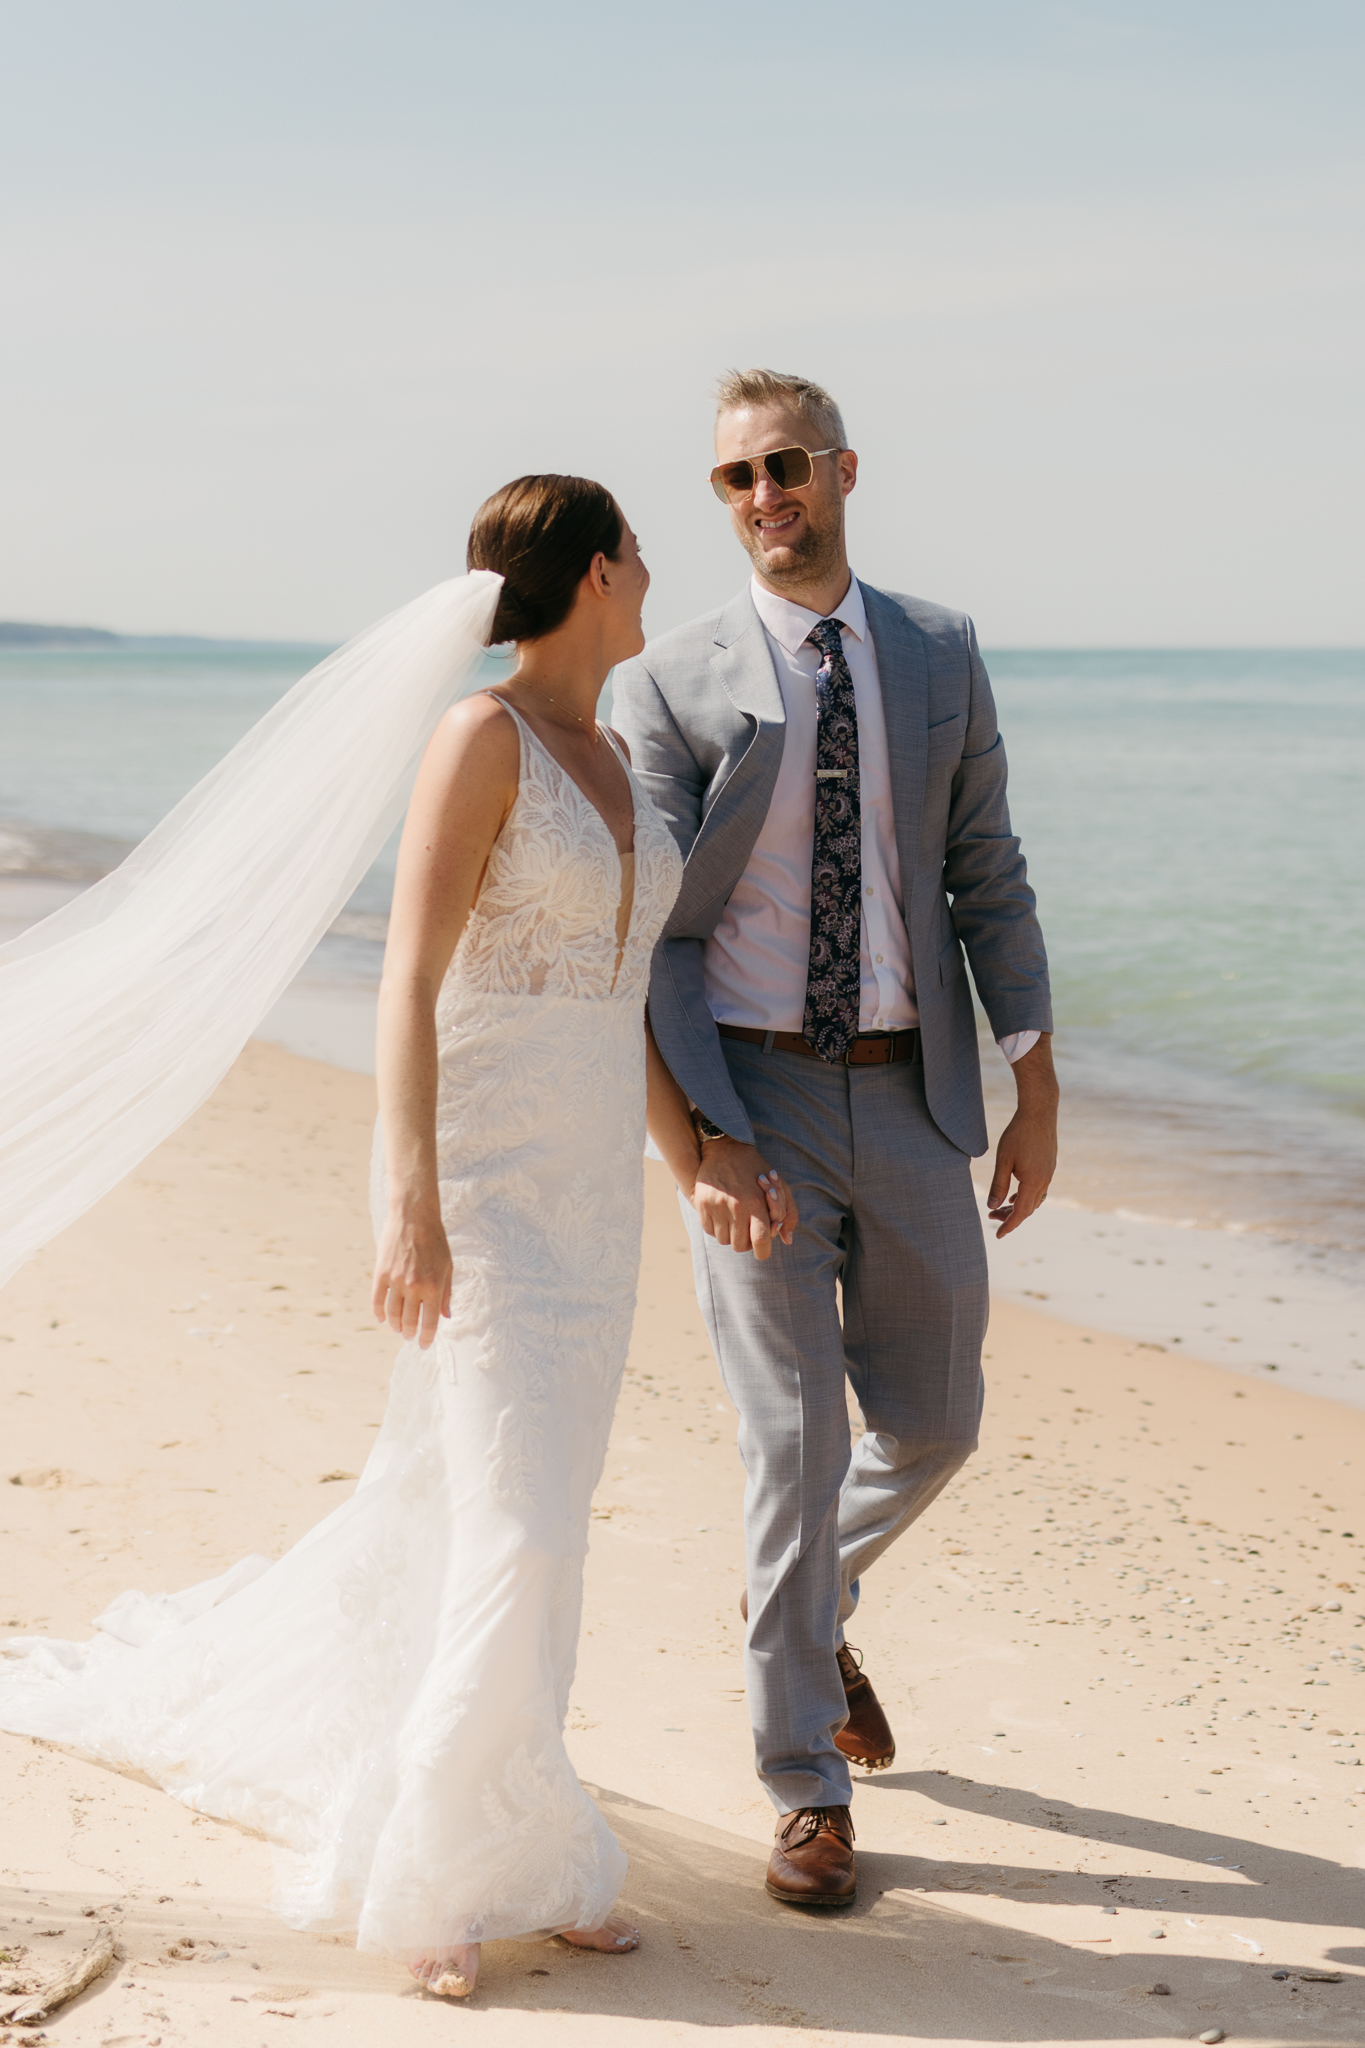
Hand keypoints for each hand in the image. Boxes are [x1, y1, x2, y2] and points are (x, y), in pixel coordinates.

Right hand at [372, 1200, 452, 1346]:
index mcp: (434, 1287)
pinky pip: (377, 1300)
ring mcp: (396, 1281)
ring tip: (398, 1329)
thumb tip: (446, 1316)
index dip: (427, 1337)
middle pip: (409, 1321)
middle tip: (409, 1336)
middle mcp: (414, 1287)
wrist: (414, 1217)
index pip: (430, 1322)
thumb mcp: (448, 1267)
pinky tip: (381, 1318)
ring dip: (395, 1325)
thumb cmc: (436, 1241)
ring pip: (392, 1314)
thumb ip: (446, 1294)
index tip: (424, 1344)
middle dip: (410, 1332)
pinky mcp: (381, 1273)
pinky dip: (379, 1312)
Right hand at [690, 1137, 797, 1259]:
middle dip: (747, 1242)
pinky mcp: (702, 1204)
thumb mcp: (780, 1186)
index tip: (763, 1249)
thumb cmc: (757, 1170)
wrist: (726, 1149)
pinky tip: (723, 1214)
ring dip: (731, 1235)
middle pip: (741, 1246)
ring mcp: (717, 1206)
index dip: (763, 1250)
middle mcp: (736, 1206)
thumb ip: (788, 1214)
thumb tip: (786, 1240)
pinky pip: (709, 1231)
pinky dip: (717, 1228)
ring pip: (724, 1240)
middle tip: (748, 1228)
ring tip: (735, 1218)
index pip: (760, 1241)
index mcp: (757, 1203)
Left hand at [987, 1034, 1057, 1237]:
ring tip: (1001, 1207)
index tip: (998, 1235)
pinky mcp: (1049, 1165)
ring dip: (1019, 1206)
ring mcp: (1049, 1173)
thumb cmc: (1018, 1134)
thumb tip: (992, 1205)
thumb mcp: (1003, 1160)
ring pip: (1034, 1199)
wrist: (1040, 1111)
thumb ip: (998, 1185)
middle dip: (1010, 1216)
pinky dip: (1027, 1196)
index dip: (1009, 1225)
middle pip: (1028, 1208)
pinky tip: (1016, 1193)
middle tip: (991, 1217)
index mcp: (1033, 1182)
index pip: (1021, 1213)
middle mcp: (1045, 1180)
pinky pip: (1039, 1189)